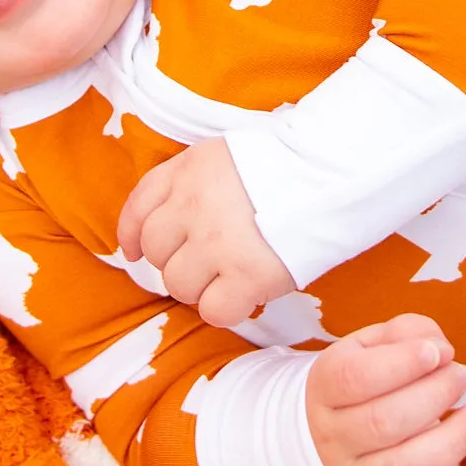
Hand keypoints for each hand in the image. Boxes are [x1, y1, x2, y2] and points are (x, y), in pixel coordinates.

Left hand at [117, 139, 295, 328]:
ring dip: (200, 287)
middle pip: (155, 251)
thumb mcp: (226, 155)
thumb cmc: (286, 164)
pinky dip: (225, 309)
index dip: (131, 235)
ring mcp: (216, 242)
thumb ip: (192, 182)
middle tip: (208, 261)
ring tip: (230, 275)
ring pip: (178, 285)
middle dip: (176, 260)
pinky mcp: (246, 275)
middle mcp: (193, 205)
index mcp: (188, 170)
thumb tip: (157, 226)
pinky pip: (213, 311)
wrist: (334, 169)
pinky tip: (245, 294)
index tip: (133, 252)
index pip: (138, 207)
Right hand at [306, 316, 465, 465]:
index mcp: (325, 388)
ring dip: (451, 441)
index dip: (402, 363)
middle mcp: (333, 438)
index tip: (437, 352)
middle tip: (459, 376)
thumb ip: (406, 333)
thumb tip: (439, 349)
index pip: (355, 378)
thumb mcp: (373, 344)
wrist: (331, 433)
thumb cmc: (365, 379)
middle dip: (434, 395)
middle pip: (383, 422)